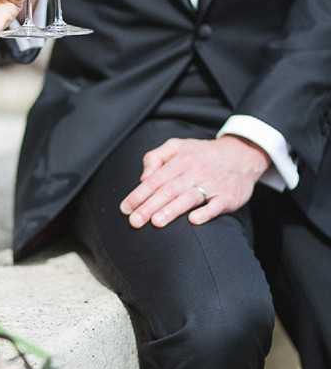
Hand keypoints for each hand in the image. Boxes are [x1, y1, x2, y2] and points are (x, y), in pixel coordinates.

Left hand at [119, 135, 270, 228]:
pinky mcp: (228, 196)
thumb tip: (143, 177)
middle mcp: (195, 171)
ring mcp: (212, 184)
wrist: (242, 154)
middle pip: (169, 190)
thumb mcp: (178, 145)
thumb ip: (156, 157)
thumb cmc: (203, 154)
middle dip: (149, 206)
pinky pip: (217, 205)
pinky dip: (206, 213)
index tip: (125, 208)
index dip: (139, 194)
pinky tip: (194, 221)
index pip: (155, 179)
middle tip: (134, 221)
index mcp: (180, 160)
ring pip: (190, 197)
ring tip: (156, 222)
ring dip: (172, 210)